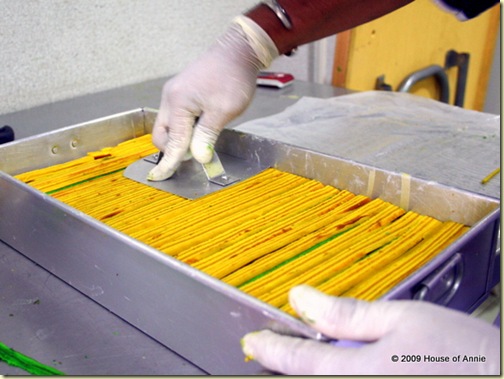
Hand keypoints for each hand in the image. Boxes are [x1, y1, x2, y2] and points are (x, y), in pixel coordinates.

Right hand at [148, 17, 277, 180]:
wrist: (238, 50)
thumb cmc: (233, 78)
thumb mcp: (223, 111)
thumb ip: (207, 135)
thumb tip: (198, 157)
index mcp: (178, 103)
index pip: (173, 141)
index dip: (170, 161)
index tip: (162, 176)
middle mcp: (170, 98)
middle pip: (162, 134)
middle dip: (173, 148)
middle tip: (195, 154)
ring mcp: (175, 93)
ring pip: (169, 125)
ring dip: (180, 137)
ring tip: (203, 139)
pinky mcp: (182, 91)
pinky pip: (177, 116)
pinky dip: (185, 127)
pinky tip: (202, 126)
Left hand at [241, 285, 499, 374]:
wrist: (499, 377)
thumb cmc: (460, 353)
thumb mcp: (403, 319)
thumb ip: (347, 314)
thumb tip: (301, 297)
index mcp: (357, 372)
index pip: (299, 360)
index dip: (271, 348)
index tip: (254, 341)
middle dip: (284, 365)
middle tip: (271, 351)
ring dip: (309, 371)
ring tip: (301, 357)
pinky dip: (334, 375)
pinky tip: (343, 366)